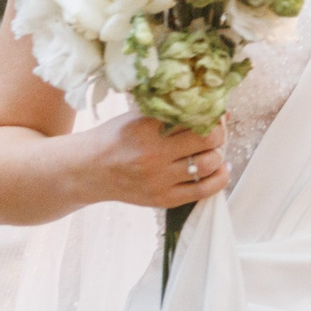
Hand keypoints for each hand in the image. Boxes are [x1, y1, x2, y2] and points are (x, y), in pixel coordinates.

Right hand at [87, 113, 228, 209]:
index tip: (212, 115)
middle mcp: (155, 155)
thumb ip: (173, 113)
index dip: (210, 115)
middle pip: (207, 140)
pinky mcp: (162, 199)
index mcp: (148, 128)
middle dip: (217, 133)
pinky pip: (202, 191)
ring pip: (209, 164)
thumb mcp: (139, 117)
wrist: (89, 170)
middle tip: (214, 133)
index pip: (195, 117)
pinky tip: (221, 170)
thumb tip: (217, 111)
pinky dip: (219, 179)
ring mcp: (159, 180)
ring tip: (212, 150)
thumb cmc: (116, 138)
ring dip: (217, 155)